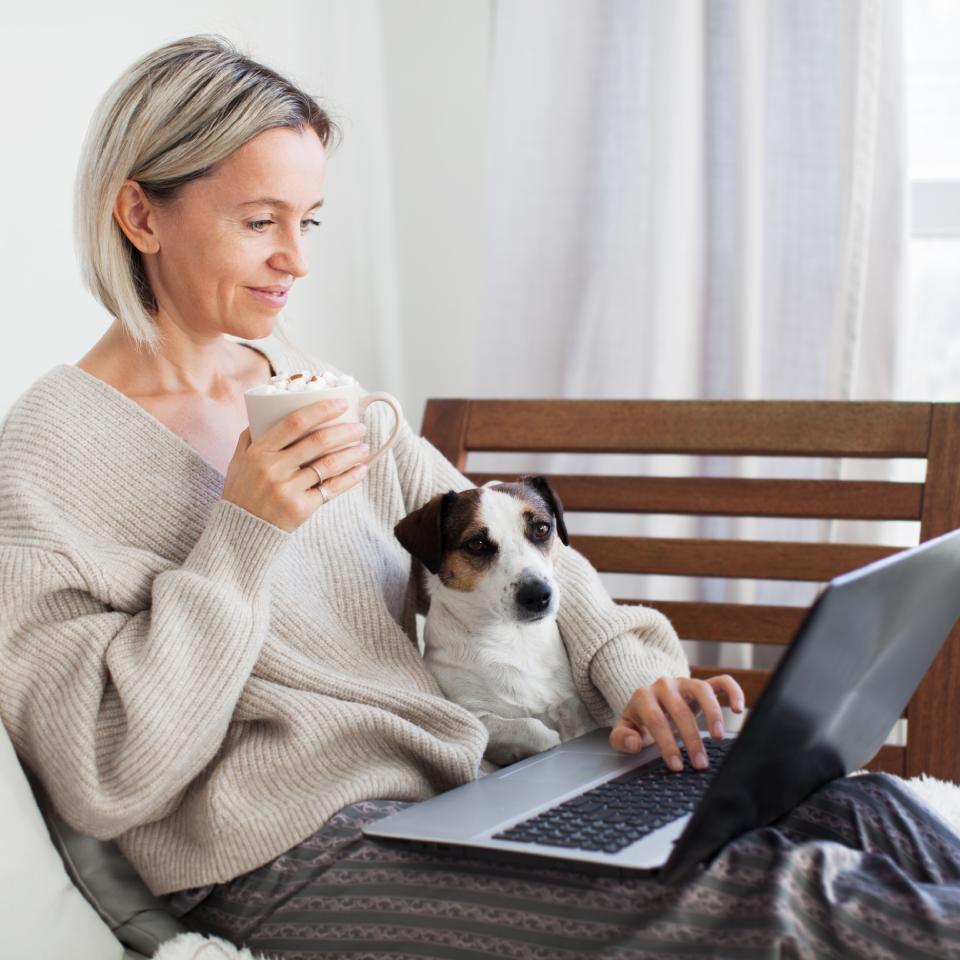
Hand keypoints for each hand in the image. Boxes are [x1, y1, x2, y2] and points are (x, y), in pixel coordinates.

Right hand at [223, 399, 369, 532]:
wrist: (241, 532)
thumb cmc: (242, 492)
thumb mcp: (238, 461)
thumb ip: (251, 437)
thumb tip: (265, 411)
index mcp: (259, 451)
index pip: (294, 422)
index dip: (321, 410)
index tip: (341, 404)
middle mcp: (273, 468)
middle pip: (318, 442)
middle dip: (345, 431)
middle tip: (360, 428)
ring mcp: (287, 489)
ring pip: (329, 465)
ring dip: (352, 454)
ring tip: (364, 448)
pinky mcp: (301, 508)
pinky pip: (331, 489)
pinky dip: (350, 478)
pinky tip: (361, 470)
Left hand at [609, 675, 744, 771]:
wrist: (649, 703)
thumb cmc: (640, 721)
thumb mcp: (625, 731)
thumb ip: (622, 739)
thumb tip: (634, 742)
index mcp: (643, 696)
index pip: (656, 720)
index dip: (667, 744)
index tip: (677, 765)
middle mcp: (664, 685)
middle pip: (680, 710)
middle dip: (691, 739)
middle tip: (700, 763)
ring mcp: (684, 682)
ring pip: (702, 690)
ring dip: (713, 714)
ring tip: (718, 737)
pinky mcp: (702, 683)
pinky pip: (721, 681)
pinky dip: (733, 692)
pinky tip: (738, 709)